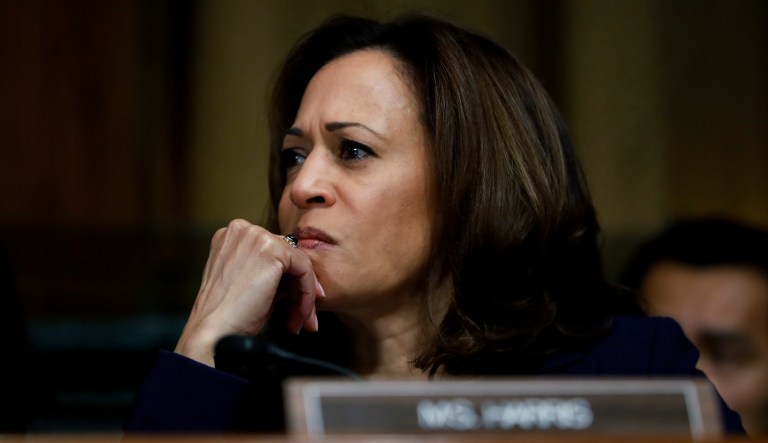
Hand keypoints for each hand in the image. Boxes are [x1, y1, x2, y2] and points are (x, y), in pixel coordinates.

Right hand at [174, 219, 323, 365]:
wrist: (215, 331)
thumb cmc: (227, 316)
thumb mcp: (249, 286)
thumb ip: (271, 274)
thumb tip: (298, 280)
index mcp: (231, 237)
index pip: (272, 252)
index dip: (287, 279)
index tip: (297, 301)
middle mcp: (242, 230)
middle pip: (285, 255)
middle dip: (297, 287)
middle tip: (303, 314)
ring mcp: (256, 236)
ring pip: (297, 262)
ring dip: (304, 294)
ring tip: (303, 320)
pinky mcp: (272, 249)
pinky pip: (304, 268)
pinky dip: (308, 292)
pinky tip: (303, 313)